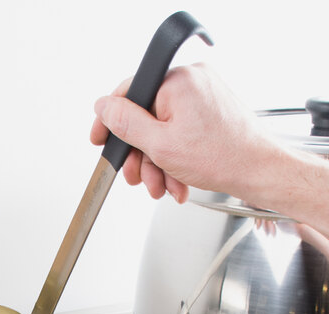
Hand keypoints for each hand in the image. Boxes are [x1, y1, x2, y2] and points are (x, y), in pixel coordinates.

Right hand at [90, 63, 277, 204]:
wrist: (259, 172)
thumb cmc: (222, 158)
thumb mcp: (159, 145)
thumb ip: (126, 123)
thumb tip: (103, 106)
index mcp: (177, 81)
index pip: (129, 93)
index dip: (110, 121)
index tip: (100, 139)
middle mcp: (191, 82)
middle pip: (146, 118)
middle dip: (141, 155)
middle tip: (139, 177)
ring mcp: (203, 96)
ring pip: (162, 130)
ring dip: (158, 163)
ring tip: (164, 185)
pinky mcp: (210, 111)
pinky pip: (180, 132)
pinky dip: (175, 158)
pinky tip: (178, 179)